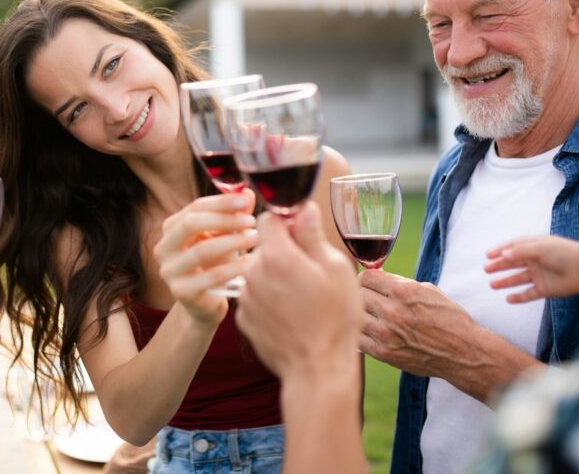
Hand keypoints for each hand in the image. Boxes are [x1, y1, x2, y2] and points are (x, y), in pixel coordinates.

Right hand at [154, 190, 257, 325]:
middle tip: (251, 221)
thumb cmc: (215, 265)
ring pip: (201, 250)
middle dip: (224, 219)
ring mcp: (169, 271)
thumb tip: (246, 193)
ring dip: (232, 242)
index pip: (194, 208)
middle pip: (191, 224)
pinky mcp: (180, 292)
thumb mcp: (224, 236)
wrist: (206, 304)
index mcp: (171, 229)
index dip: (221, 202)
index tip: (245, 201)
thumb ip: (234, 214)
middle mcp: (163, 248)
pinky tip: (249, 264)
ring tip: (254, 239)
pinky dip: (233, 268)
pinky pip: (210, 276)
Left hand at [236, 201, 360, 381]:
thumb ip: (312, 235)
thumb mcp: (335, 269)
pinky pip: (255, 297)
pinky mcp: (243, 319)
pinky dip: (268, 300)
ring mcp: (245, 298)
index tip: (303, 234)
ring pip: (258, 272)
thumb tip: (303, 209)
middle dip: (283, 251)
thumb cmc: (334, 319)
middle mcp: (253, 272)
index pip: (268, 217)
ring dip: (275, 276)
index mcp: (277, 255)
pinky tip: (290, 315)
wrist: (317, 370)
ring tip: (302, 297)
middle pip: (263, 246)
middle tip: (310, 272)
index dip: (287, 221)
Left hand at [359, 270, 478, 378]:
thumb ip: (399, 282)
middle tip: (371, 300)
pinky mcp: (384, 353)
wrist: (463, 352)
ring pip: (355, 316)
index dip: (367, 279)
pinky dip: (361, 333)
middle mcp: (393, 311)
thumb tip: (376, 276)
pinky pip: (358, 338)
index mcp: (404, 292)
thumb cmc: (448, 319)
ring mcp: (386, 334)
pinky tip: (371, 332)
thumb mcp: (428, 290)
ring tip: (371, 316)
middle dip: (363, 294)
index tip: (370, 284)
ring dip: (361, 314)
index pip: (366, 277)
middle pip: (358, 294)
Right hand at [485, 236, 578, 302]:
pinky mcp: (544, 289)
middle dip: (499, 266)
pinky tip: (508, 299)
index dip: (501, 250)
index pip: (514, 247)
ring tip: (492, 285)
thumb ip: (521, 251)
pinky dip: (519, 297)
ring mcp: (539, 276)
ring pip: (518, 279)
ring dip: (505, 282)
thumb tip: (503, 255)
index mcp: (535, 247)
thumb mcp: (540, 247)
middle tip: (486, 269)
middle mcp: (535, 261)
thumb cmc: (564, 253)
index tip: (488, 255)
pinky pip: (528, 294)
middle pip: (513, 263)